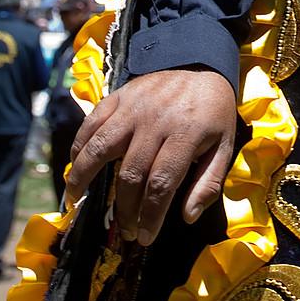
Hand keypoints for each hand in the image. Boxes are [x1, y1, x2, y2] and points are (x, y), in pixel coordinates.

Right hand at [63, 69, 236, 244]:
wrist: (202, 62)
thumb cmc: (213, 111)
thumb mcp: (224, 146)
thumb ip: (209, 183)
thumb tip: (187, 217)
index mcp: (185, 134)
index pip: (161, 184)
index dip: (150, 216)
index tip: (145, 238)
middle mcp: (155, 121)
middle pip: (130, 174)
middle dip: (125, 209)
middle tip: (126, 230)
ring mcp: (133, 106)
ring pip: (100, 147)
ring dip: (84, 178)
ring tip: (77, 201)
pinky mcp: (118, 95)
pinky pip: (91, 123)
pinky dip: (78, 146)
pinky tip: (74, 167)